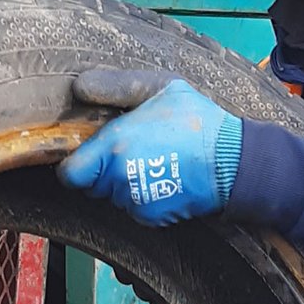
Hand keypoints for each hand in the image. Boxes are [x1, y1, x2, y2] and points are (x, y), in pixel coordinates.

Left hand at [58, 70, 241, 226]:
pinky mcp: (151, 216)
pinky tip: (162, 179)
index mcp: (114, 144)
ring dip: (124, 184)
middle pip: (92, 185)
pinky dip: (142, 198)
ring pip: (114, 196)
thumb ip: (116, 87)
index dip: (77, 164)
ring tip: (152, 163)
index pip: (71, 173)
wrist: (233, 162)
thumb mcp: (159, 89)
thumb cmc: (197, 122)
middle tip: (131, 152)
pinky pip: (134, 208)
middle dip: (103, 171)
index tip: (90, 154)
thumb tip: (79, 88)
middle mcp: (120, 177)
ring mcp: (135, 200)